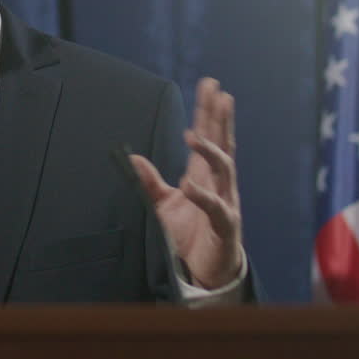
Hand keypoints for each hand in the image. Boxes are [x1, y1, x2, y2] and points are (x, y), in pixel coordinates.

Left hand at [130, 78, 243, 288]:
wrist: (203, 273)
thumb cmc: (188, 236)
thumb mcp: (163, 205)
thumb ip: (150, 182)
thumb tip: (133, 158)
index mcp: (203, 175)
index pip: (208, 136)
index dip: (209, 112)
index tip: (211, 86)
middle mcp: (219, 184)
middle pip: (222, 143)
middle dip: (220, 118)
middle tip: (218, 92)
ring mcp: (226, 202)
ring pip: (224, 169)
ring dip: (209, 151)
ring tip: (192, 135)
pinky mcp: (225, 226)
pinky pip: (216, 208)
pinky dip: (202, 197)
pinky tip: (190, 186)